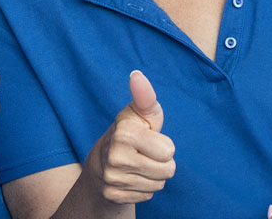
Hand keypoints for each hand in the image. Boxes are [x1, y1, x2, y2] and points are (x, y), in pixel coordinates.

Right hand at [86, 70, 174, 206]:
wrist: (101, 162)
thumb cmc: (131, 130)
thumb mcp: (140, 112)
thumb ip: (145, 96)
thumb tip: (136, 74)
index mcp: (124, 132)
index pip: (169, 151)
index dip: (164, 144)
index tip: (148, 138)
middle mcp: (114, 157)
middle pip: (167, 170)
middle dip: (162, 162)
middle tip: (146, 152)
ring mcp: (112, 179)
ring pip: (158, 185)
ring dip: (154, 175)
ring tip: (140, 164)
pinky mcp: (112, 196)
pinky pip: (147, 196)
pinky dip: (144, 188)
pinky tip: (132, 177)